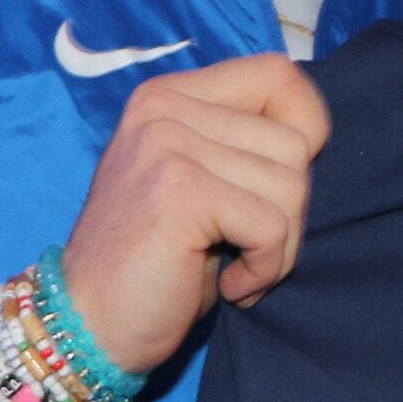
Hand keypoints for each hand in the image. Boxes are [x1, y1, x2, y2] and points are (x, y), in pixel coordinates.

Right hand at [59, 55, 330, 373]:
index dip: (305, 131)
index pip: (278, 75)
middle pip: (295, 141)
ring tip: (237, 271)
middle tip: (249, 250)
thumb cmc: (158, 267)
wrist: (88, 326)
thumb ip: (244, 146)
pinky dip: (266, 270)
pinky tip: (229, 288)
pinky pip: (272, 226)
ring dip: (281, 246)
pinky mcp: (178, 190)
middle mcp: (162, 107)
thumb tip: (314, 132)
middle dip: (291, 211)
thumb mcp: (202, 185)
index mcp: (169, 96)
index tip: (277, 191)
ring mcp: (166, 143)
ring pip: (291, 183)